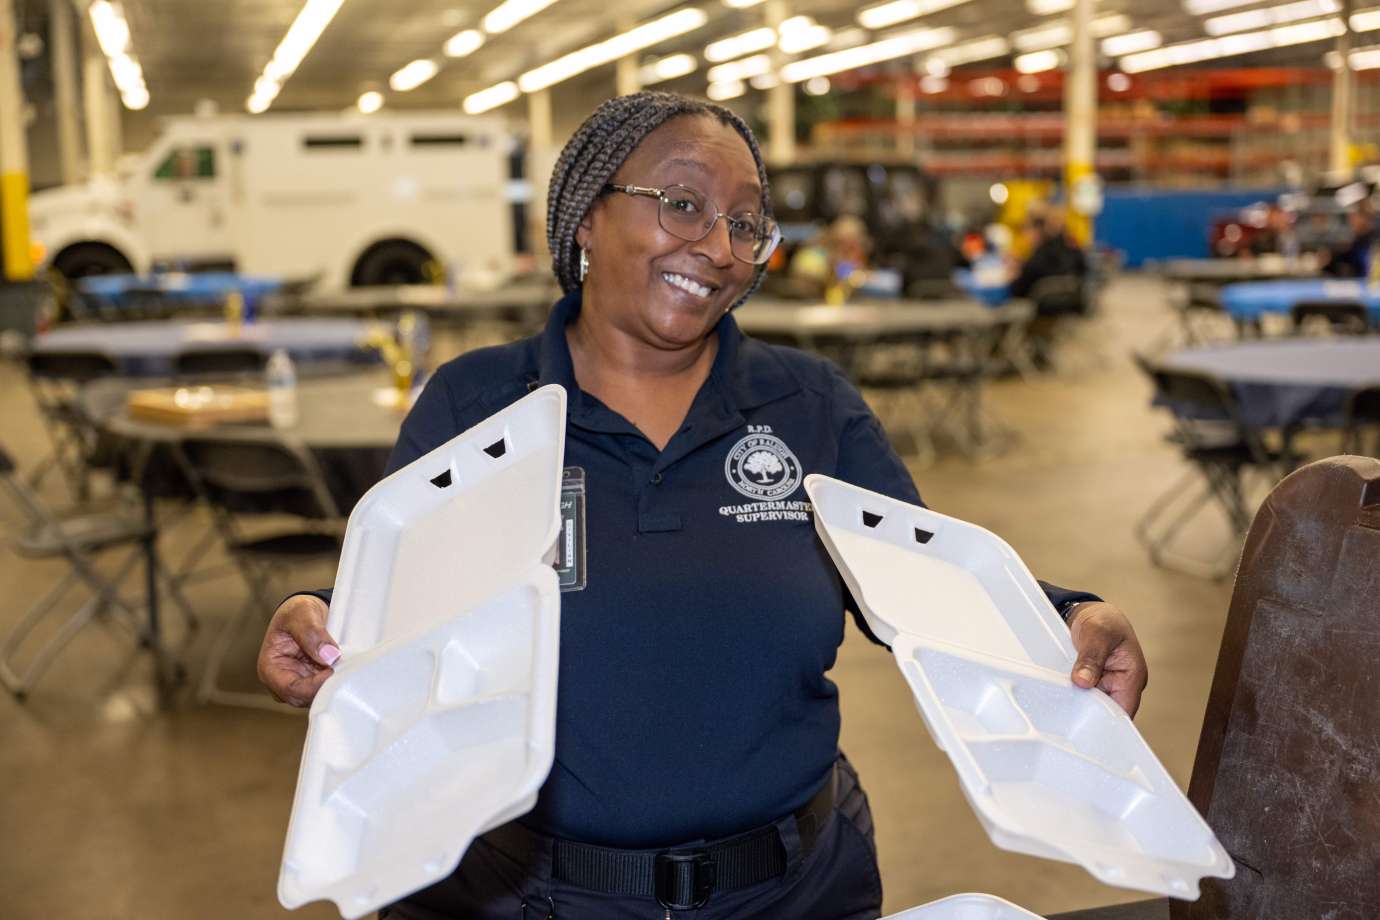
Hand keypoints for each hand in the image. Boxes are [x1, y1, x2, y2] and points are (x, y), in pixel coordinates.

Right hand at [257, 594, 339, 706]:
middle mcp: (282, 680)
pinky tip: (346, 668)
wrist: (307, 611)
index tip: (332, 670)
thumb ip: (312, 632)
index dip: (313, 685)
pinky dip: (336, 681)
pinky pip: (326, 688)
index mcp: (270, 668)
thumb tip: (328, 655)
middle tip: (344, 670)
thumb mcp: (301, 613)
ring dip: (332, 684)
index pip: (291, 690)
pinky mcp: (313, 681)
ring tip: (346, 666)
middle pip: (305, 698)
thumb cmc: (297, 611)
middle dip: (325, 686)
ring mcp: (299, 682)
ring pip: (317, 696)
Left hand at [1066, 602, 1147, 717]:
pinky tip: (1055, 696)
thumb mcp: (1098, 633)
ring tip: (1056, 706)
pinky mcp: (1090, 684)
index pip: (1122, 712)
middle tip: (1061, 715)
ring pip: (1090, 706)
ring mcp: (1104, 687)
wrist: (1092, 612)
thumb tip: (1083, 682)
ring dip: (1075, 705)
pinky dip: (1070, 696)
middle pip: (1104, 713)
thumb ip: (1092, 657)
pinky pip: (1080, 696)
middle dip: (1085, 715)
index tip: (1082, 724)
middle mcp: (1120, 687)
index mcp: (1132, 678)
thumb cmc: (1104, 620)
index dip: (1104, 721)